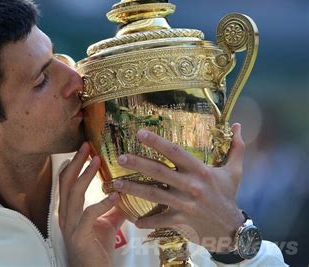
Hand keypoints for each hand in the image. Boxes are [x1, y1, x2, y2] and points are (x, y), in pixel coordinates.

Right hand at [59, 142, 125, 266]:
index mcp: (70, 210)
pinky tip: (115, 196)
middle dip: (76, 162)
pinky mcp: (79, 236)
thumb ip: (112, 209)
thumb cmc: (97, 250)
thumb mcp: (107, 224)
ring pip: (73, 194)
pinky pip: (88, 215)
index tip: (84, 149)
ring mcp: (70, 225)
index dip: (73, 164)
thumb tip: (124, 193)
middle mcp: (66, 215)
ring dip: (85, 175)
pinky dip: (102, 203)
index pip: (66, 182)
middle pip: (66, 182)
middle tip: (87, 145)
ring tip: (97, 161)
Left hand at [112, 123, 245, 252]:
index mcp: (200, 171)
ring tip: (115, 184)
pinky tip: (133, 220)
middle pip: (159, 171)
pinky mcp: (180, 220)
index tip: (140, 133)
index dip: (157, 142)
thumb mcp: (235, 171)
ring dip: (132, 189)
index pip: (175, 152)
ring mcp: (184, 204)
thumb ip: (236, 147)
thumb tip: (238, 125)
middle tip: (120, 157)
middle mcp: (190, 186)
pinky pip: (159, 220)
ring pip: (153, 194)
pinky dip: (146, 221)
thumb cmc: (229, 196)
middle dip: (138, 163)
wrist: (232, 230)